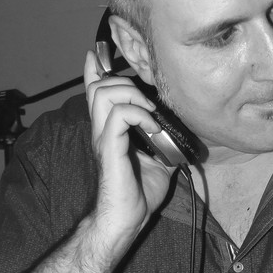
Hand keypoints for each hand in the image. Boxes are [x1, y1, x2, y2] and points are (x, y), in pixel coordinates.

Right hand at [83, 51, 175, 249]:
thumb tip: (177, 132)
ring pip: (104, 93)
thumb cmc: (138, 194)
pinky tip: (152, 128)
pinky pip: (120, 115)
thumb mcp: (158, 161)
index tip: (98, 54)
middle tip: (146, 101)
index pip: (94, 92)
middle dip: (124, 82)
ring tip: (149, 112)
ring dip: (131, 95)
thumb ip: (161, 141)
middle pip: (99, 85)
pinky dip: (140, 115)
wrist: (127, 218)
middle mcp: (101, 130)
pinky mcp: (110, 147)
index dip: (94, 70)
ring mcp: (103, 137)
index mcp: (109, 130)